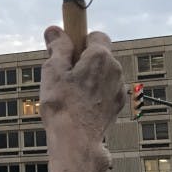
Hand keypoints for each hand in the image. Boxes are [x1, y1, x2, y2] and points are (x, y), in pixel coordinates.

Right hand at [35, 27, 125, 171]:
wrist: (76, 142)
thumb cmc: (62, 104)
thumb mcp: (53, 70)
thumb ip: (58, 46)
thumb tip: (55, 29)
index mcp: (101, 56)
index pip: (96, 35)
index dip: (80, 41)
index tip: (66, 51)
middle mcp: (115, 69)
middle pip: (100, 55)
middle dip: (83, 60)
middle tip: (63, 75)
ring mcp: (118, 89)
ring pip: (103, 74)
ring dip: (89, 78)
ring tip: (69, 94)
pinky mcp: (117, 105)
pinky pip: (105, 91)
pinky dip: (94, 94)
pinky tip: (79, 106)